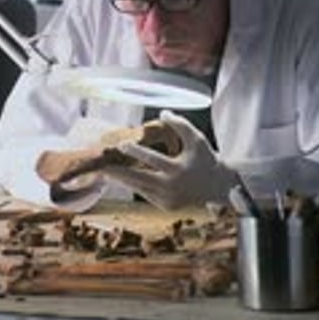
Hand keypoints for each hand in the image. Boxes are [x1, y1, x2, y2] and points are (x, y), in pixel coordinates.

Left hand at [104, 110, 237, 208]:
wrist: (218, 187)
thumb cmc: (205, 159)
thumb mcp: (196, 139)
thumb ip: (180, 124)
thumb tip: (162, 113)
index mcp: (178, 170)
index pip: (153, 159)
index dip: (135, 151)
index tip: (120, 145)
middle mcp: (171, 187)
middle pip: (138, 179)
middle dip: (117, 172)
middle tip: (100, 165)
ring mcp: (167, 199)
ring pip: (138, 187)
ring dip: (121, 178)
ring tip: (105, 170)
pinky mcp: (165, 206)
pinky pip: (145, 193)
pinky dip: (134, 184)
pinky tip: (122, 176)